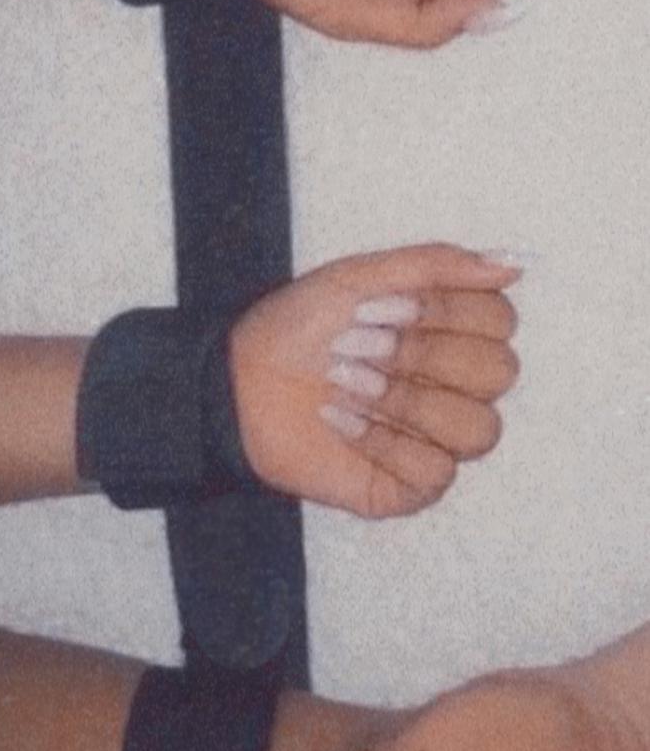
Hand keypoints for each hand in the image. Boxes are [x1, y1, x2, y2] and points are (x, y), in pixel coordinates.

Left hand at [229, 244, 519, 516]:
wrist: (238, 383)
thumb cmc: (298, 328)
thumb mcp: (361, 276)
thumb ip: (438, 264)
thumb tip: (513, 265)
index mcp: (453, 333)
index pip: (500, 320)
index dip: (442, 312)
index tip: (375, 307)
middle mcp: (458, 388)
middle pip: (499, 372)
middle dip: (421, 354)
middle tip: (353, 344)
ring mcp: (440, 440)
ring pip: (479, 429)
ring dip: (404, 400)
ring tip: (343, 382)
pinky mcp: (414, 486)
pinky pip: (437, 472)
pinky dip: (382, 440)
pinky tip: (338, 419)